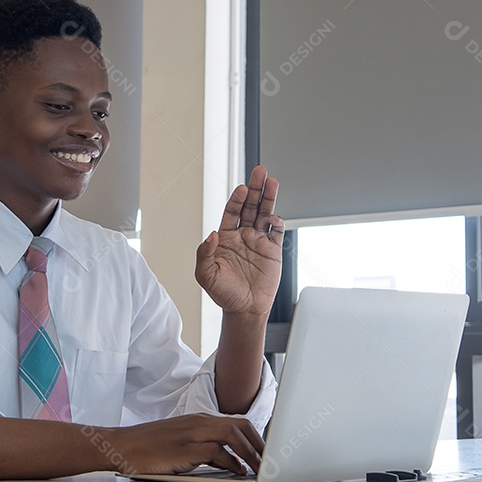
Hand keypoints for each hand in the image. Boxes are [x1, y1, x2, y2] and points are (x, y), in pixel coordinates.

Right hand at [106, 414, 263, 475]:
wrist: (123, 445)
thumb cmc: (151, 446)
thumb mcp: (183, 442)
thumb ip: (207, 448)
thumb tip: (231, 462)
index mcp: (200, 419)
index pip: (237, 422)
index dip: (256, 437)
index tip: (266, 453)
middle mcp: (199, 422)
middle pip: (241, 425)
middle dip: (259, 443)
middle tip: (270, 461)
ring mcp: (192, 433)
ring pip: (233, 435)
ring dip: (251, 453)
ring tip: (260, 468)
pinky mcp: (185, 448)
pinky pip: (217, 452)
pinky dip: (231, 461)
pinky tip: (237, 471)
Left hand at [195, 165, 284, 317]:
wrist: (245, 310)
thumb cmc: (223, 293)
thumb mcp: (205, 275)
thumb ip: (204, 253)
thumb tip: (212, 234)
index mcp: (225, 237)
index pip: (232, 211)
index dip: (237, 199)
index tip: (241, 189)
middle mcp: (243, 235)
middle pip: (250, 206)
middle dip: (255, 189)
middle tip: (260, 171)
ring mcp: (259, 241)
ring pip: (264, 213)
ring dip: (268, 198)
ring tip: (272, 181)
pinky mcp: (273, 250)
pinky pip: (276, 231)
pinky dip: (276, 222)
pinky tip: (273, 217)